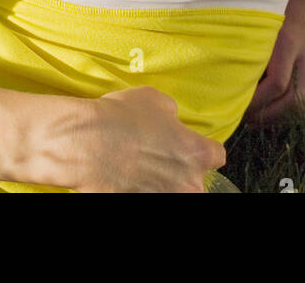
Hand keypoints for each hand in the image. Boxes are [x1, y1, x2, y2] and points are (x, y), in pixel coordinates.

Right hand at [70, 86, 225, 192]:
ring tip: (139, 168)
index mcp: (197, 153)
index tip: (189, 147)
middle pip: (195, 182)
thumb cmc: (122, 118)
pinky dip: (140, 189)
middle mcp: (188, 184)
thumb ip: (172, 114)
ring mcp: (164, 200)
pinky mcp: (139, 204)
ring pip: (171, 192)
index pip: (217, 156)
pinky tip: (127, 178)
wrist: (87, 144)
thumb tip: (172, 122)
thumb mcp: (155, 100)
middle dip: (180, 171)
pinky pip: (147, 195)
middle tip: (158, 158)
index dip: (202, 150)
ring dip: (161, 183)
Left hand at [242, 11, 304, 126]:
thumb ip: (252, 61)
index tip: (240, 106)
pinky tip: (272, 116)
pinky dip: (290, 114)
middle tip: (247, 119)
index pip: (278, 82)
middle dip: (268, 114)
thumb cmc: (273, 26)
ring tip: (258, 120)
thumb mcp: (261, 36)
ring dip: (279, 118)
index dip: (258, 100)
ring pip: (303, 106)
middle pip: (293, 99)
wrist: (302, 17)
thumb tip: (233, 90)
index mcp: (290, 43)